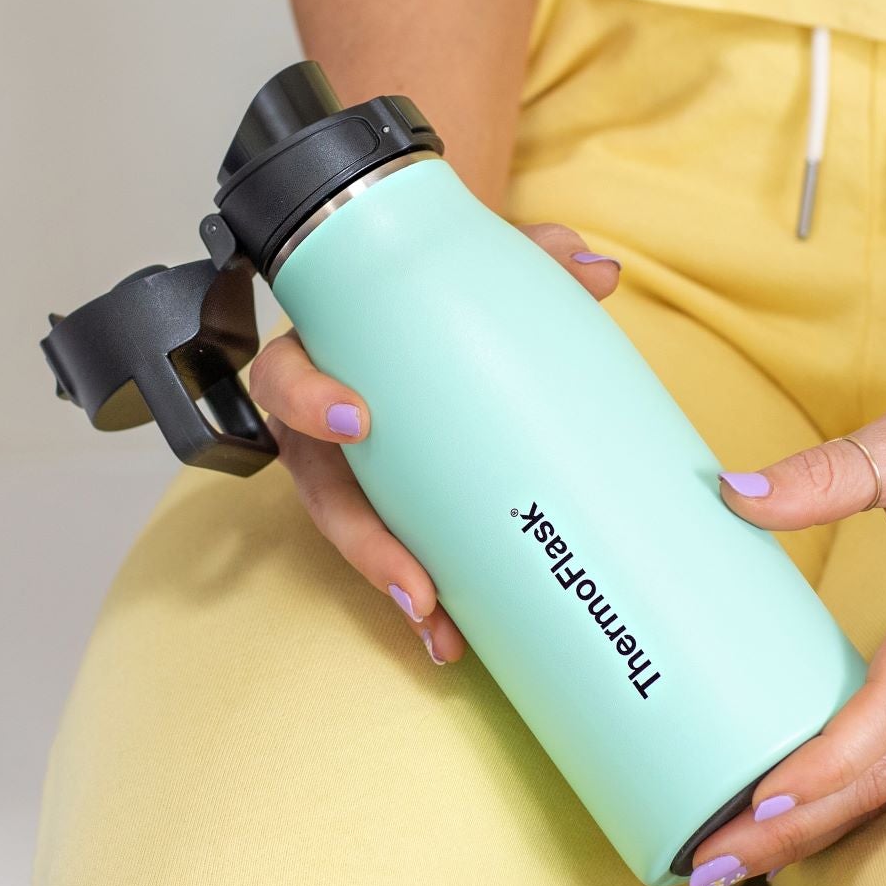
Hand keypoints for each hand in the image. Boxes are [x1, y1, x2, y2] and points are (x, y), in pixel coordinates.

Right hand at [248, 225, 623, 663]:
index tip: (355, 422)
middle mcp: (322, 418)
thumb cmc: (439, 293)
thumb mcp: (480, 266)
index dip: (308, 401)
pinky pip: (389, 548)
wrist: (436, 307)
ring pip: (349, 530)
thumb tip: (599, 272)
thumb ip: (535, 256)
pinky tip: (453, 630)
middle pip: (317, 485)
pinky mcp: (382, 501)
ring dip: (390, 580)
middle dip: (361, 541)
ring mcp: (348, 467)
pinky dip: (418, 590)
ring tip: (438, 625)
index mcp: (324, 351)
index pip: (286, 375)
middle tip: (412, 582)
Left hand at [686, 363, 885, 885]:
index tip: (762, 802)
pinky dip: (855, 788)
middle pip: (885, 771)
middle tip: (712, 864)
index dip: (827, 765)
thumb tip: (735, 494)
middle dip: (799, 827)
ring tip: (740, 856)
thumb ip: (826, 474)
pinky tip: (803, 807)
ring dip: (822, 821)